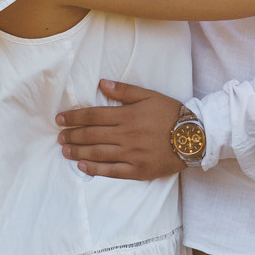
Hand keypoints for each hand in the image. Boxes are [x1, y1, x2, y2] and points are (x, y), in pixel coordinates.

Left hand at [56, 80, 185, 179]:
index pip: (93, 115)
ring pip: (98, 153)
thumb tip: (101, 83)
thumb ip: (124, 90)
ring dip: (77, 151)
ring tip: (64, 150)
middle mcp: (126, 134)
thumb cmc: (172, 113)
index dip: (74, 117)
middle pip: (91, 135)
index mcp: (128, 115)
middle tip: (59, 136)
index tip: (60, 119)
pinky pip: (112, 171)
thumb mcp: (149, 95)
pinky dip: (95, 169)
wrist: (195, 136)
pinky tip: (82, 166)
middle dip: (72, 135)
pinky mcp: (138, 170)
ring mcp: (132, 154)